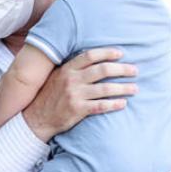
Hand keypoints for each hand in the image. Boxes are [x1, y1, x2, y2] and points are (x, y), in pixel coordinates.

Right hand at [21, 47, 137, 141]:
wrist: (35, 118)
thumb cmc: (48, 96)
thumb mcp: (55, 77)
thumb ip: (71, 68)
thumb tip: (92, 59)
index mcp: (67, 69)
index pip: (90, 56)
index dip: (107, 53)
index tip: (121, 54)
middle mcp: (71, 80)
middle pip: (103, 70)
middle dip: (122, 69)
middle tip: (135, 71)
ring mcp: (75, 95)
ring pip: (105, 89)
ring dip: (123, 88)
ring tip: (135, 88)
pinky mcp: (77, 110)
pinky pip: (101, 106)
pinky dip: (114, 104)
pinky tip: (123, 103)